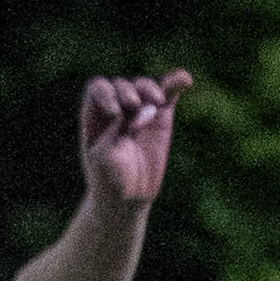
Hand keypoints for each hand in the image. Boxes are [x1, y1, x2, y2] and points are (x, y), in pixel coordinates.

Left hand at [81, 71, 192, 206]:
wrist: (129, 199)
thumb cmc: (108, 181)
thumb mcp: (103, 157)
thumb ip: (113, 130)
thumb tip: (137, 108)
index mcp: (94, 118)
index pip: (97, 88)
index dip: (106, 93)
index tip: (115, 113)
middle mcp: (115, 110)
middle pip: (121, 85)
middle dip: (129, 94)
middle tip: (135, 119)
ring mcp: (139, 110)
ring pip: (144, 85)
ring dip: (150, 89)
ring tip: (157, 106)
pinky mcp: (161, 114)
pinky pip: (170, 90)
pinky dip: (177, 81)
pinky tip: (185, 82)